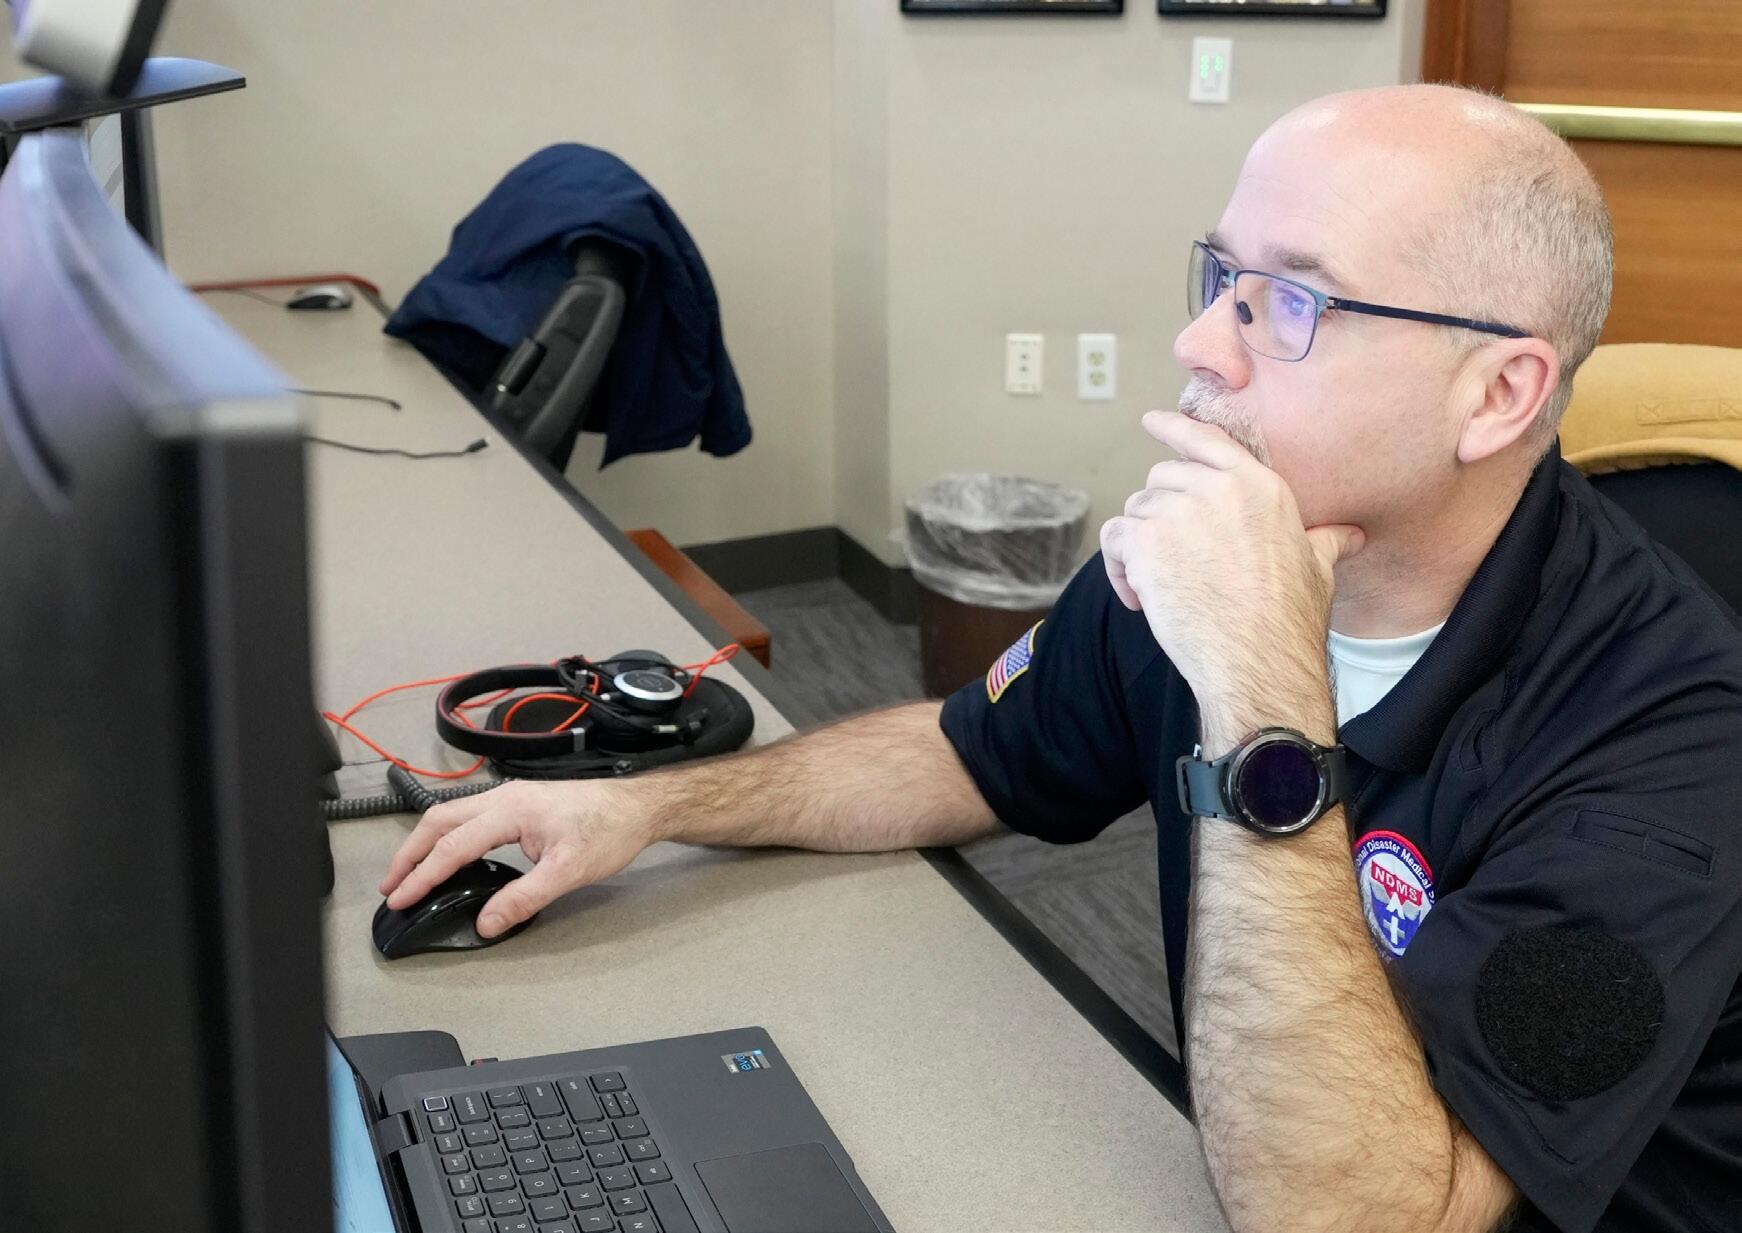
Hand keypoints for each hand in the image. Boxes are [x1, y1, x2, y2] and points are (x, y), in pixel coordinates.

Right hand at [378, 779, 653, 937]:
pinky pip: (468, 815)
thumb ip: (524, 898)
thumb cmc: (609, 833)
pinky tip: (447, 855)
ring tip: (408, 873)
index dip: (422, 875)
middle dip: (409, 854)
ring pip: (451, 814)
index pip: (453, 846)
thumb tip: (486, 923)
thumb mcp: (568, 872)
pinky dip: (446, 836)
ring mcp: (510, 796)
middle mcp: (504, 797)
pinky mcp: (519, 802)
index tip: (400, 899)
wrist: (637, 807)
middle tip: (391, 886)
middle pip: (439, 821)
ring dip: (425, 843)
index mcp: (511, 810)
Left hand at [1099, 411, 1363, 706]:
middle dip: (1159, 516)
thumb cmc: (1288, 620)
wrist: (1258, 660)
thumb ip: (1324, 540)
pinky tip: (1140, 600)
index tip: (1152, 421)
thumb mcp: (1317, 568)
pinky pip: (1115, 540)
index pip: (1207, 441)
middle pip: (1162, 480)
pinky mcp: (1146, 541)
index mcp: (1258, 485)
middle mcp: (1217, 488)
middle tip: (1172, 560)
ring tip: (1160, 588)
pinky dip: (1118, 570)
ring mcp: (1179, 511)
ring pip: (1136, 511)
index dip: (1175, 428)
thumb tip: (1350, 534)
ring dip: (1139, 548)